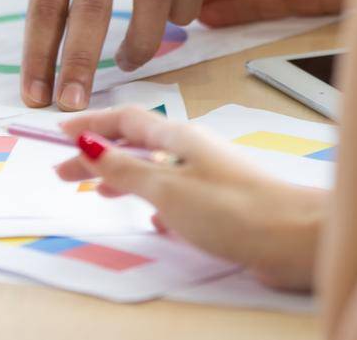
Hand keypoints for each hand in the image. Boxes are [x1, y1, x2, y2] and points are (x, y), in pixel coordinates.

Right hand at [56, 106, 325, 289]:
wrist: (295, 236)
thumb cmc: (235, 208)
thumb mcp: (166, 188)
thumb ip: (125, 168)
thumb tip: (88, 144)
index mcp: (179, 137)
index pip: (124, 119)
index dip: (90, 123)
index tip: (61, 129)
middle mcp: (193, 150)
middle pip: (136, 145)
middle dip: (98, 155)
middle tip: (65, 171)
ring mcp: (209, 176)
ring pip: (155, 170)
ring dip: (123, 176)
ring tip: (97, 191)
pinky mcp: (221, 204)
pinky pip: (176, 195)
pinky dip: (154, 201)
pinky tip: (151, 219)